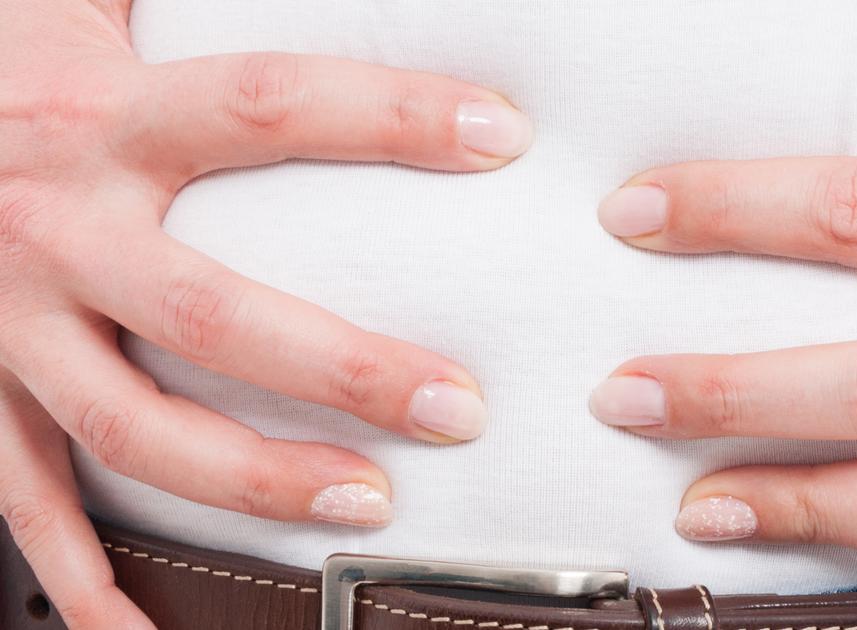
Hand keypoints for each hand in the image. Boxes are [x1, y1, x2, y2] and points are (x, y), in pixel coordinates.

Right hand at [0, 0, 531, 625]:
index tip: (502, 135)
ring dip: (252, 481)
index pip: (270, 106)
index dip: (391, 115)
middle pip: (210, 311)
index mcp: (101, 116)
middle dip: (344, 368)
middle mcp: (53, 227)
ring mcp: (5, 323)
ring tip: (366, 504)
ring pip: (131, 427)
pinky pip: (25, 501)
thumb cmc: (15, 60)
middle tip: (459, 406)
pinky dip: (80, 579)